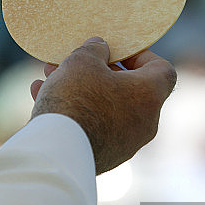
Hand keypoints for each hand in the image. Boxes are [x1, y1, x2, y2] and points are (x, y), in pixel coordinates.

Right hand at [30, 37, 176, 174]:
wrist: (58, 151)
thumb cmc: (75, 99)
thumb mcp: (82, 61)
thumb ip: (95, 49)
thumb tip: (100, 48)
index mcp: (149, 95)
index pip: (162, 69)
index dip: (141, 55)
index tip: (117, 51)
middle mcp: (145, 122)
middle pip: (128, 88)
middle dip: (99, 71)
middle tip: (75, 61)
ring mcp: (127, 143)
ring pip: (107, 107)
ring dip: (82, 90)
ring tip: (50, 78)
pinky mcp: (106, 157)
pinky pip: (95, 127)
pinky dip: (76, 113)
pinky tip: (42, 99)